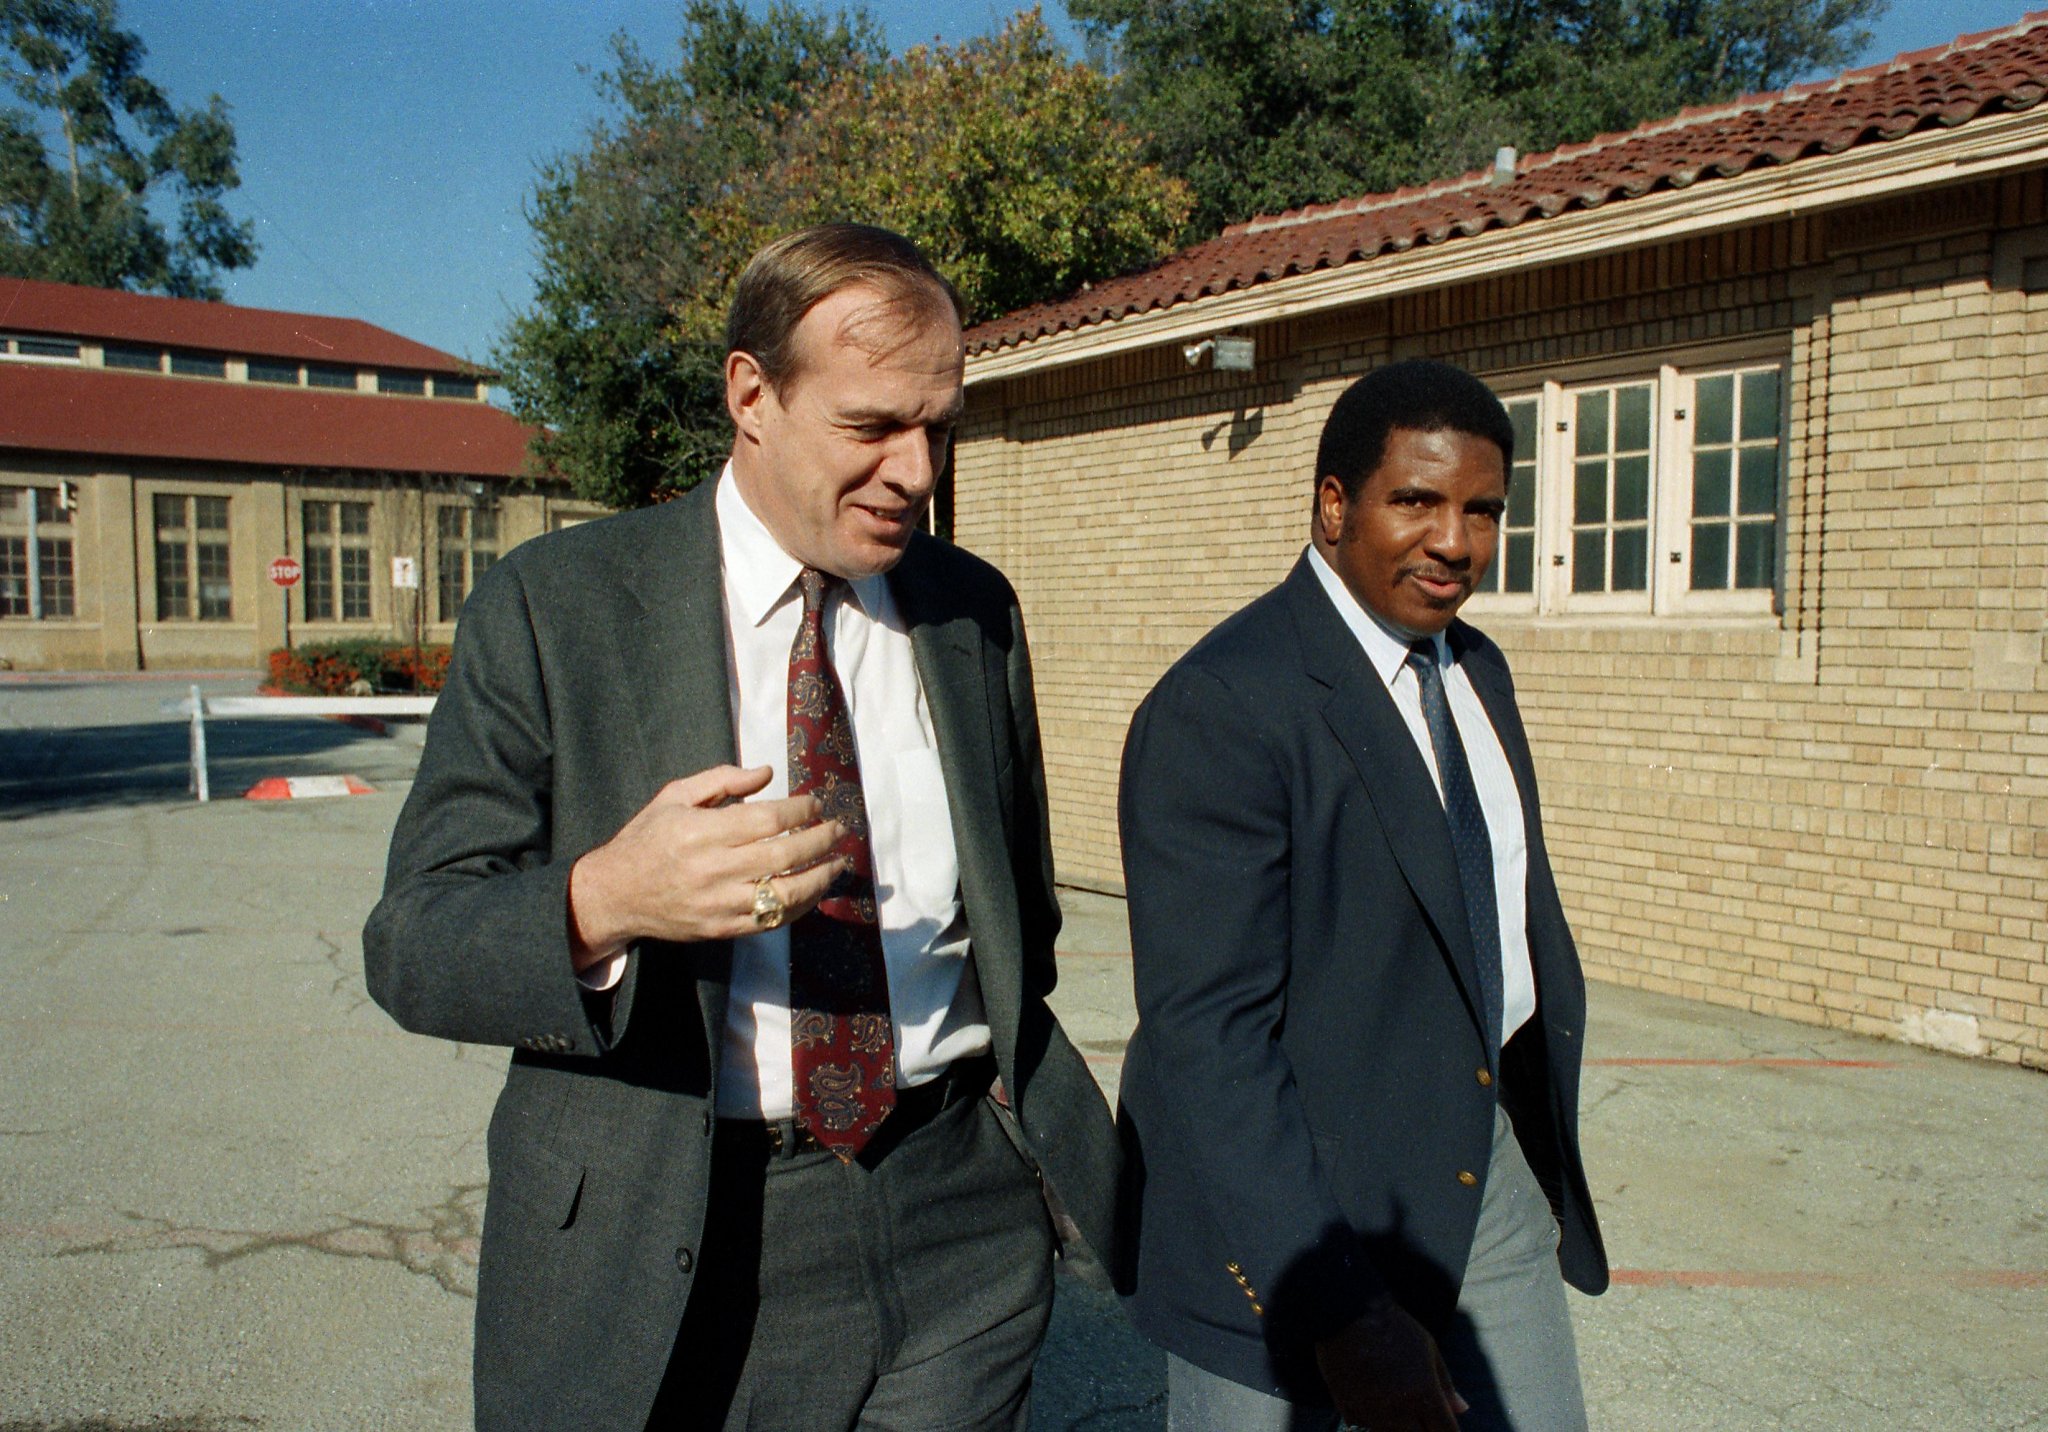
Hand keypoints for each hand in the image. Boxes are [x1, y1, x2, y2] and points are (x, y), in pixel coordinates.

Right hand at [567, 764, 844, 964]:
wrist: (615, 894)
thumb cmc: (647, 838)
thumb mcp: (674, 796)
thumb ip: (721, 780)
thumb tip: (767, 773)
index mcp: (700, 831)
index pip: (767, 820)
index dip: (800, 811)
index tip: (816, 803)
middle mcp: (712, 869)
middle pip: (783, 856)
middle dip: (820, 840)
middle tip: (839, 829)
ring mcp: (719, 904)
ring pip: (784, 895)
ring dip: (820, 878)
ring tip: (838, 863)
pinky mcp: (722, 929)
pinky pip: (771, 922)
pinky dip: (800, 907)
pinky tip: (814, 891)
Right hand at [1314, 1297, 1468, 1431]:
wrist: (1347, 1313)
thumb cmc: (1393, 1327)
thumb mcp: (1428, 1348)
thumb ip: (1446, 1383)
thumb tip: (1462, 1410)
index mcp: (1424, 1393)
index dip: (1448, 1431)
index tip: (1444, 1425)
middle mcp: (1400, 1410)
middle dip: (1426, 1430)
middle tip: (1423, 1416)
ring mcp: (1373, 1414)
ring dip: (1401, 1429)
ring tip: (1400, 1408)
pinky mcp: (1350, 1412)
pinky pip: (1366, 1431)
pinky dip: (1375, 1424)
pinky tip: (1376, 1405)